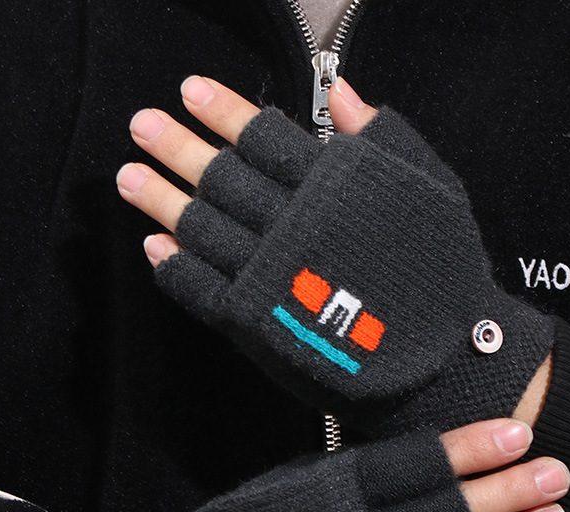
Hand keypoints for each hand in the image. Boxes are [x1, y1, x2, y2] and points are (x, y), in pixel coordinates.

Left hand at [117, 77, 553, 435]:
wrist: (439, 361)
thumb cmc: (440, 278)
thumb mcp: (430, 190)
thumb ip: (384, 139)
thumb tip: (345, 94)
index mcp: (331, 189)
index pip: (263, 137)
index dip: (222, 111)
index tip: (190, 93)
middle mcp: (291, 226)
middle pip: (220, 177)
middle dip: (176, 146)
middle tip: (142, 126)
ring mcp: (267, 276)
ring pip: (201, 229)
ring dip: (160, 199)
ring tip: (129, 176)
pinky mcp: (255, 323)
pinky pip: (202, 290)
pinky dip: (174, 267)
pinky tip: (155, 246)